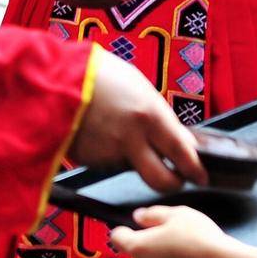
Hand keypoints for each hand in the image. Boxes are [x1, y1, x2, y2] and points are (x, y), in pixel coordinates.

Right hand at [71, 54, 206, 192]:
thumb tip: (177, 137)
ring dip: (136, 160)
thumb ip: (158, 115)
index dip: (194, 168)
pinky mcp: (90, 163)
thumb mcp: (138, 86)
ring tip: (122, 132)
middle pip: (161, 179)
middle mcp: (132, 140)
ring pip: (133, 168)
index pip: (182, 152)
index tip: (201, 175)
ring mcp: (109, 155)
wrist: (55, 79)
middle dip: (171, 182)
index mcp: (149, 116)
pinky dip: (111, 155)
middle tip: (174, 178)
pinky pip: (109, 163)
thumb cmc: (100, 74)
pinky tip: (103, 133)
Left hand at [110, 205, 236, 257]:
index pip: (117, 237)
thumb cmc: (196, 235)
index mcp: (139, 247)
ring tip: (184, 250)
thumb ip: (152, 214)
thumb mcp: (175, 213)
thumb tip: (137, 216)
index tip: (139, 226)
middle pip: (138, 254)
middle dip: (148, 245)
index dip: (125, 229)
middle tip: (170, 234)